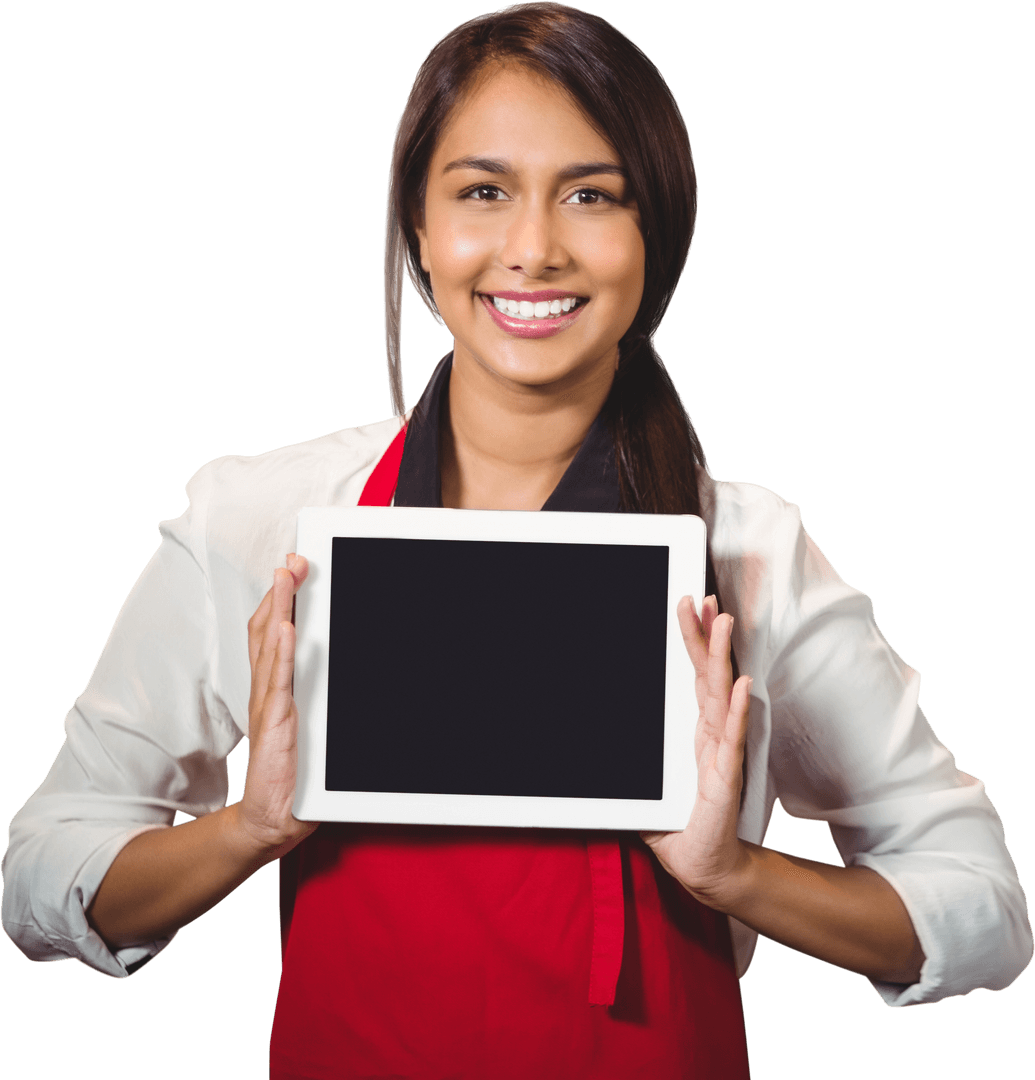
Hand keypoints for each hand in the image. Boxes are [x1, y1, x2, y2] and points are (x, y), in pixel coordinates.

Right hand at [234, 553, 318, 861]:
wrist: (274, 819)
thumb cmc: (295, 774)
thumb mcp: (312, 725)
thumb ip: (319, 698)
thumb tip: (341, 665)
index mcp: (276, 688)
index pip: (273, 634)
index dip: (280, 599)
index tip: (293, 569)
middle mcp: (268, 691)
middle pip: (268, 630)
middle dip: (281, 593)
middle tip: (293, 561)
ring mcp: (269, 705)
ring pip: (270, 648)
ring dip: (279, 609)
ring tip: (286, 578)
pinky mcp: (274, 725)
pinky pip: (278, 684)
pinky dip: (282, 654)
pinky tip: (288, 629)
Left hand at [640, 595, 753, 909]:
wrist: (704, 866)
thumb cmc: (678, 823)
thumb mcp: (643, 784)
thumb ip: (622, 764)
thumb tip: (583, 745)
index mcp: (694, 730)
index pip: (694, 676)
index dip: (692, 641)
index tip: (691, 606)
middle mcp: (709, 734)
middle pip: (707, 674)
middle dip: (704, 635)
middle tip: (704, 599)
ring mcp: (720, 752)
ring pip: (720, 695)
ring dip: (722, 658)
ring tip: (724, 623)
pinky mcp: (724, 778)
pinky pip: (730, 739)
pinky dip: (735, 711)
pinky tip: (740, 686)